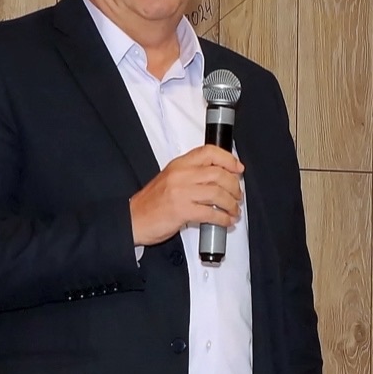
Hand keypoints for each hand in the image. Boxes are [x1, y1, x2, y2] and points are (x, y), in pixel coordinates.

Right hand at [128, 146, 243, 247]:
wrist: (133, 219)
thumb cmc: (152, 203)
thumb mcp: (170, 179)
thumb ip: (192, 174)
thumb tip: (219, 177)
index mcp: (179, 164)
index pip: (209, 152)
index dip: (228, 159)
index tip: (238, 169)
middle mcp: (180, 175)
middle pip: (218, 173)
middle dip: (234, 186)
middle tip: (237, 195)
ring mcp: (181, 192)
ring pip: (217, 192)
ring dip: (231, 203)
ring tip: (234, 210)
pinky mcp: (181, 211)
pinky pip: (210, 213)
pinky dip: (223, 218)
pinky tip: (226, 221)